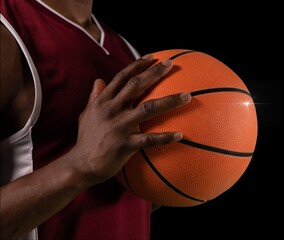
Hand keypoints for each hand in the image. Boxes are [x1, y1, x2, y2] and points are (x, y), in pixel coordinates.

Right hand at [68, 55, 190, 186]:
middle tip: (171, 64)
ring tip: (187, 96)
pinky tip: (180, 135)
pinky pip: (150, 139)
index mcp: (103, 101)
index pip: (122, 78)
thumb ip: (94, 97)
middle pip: (136, 86)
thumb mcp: (86, 114)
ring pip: (149, 108)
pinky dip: (165, 137)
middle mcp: (112, 110)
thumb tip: (98, 80)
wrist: (81, 165)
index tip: (153, 57)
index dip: (138, 66)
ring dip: (170, 101)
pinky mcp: (126, 144)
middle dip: (154, 73)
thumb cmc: (86, 139)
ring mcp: (120, 126)